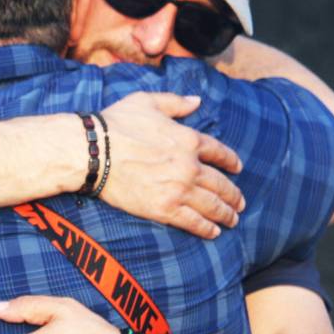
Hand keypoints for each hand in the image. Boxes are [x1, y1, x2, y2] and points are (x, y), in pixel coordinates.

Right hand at [99, 92, 244, 238]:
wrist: (93, 152)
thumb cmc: (116, 124)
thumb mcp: (148, 102)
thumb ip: (176, 102)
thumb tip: (197, 101)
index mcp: (188, 139)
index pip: (219, 152)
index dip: (231, 161)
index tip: (237, 168)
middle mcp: (189, 166)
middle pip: (220, 183)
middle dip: (233, 195)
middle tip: (240, 203)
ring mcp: (178, 190)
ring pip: (211, 205)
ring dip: (225, 214)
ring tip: (233, 219)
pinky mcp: (164, 209)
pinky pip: (193, 222)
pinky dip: (206, 228)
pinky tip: (214, 232)